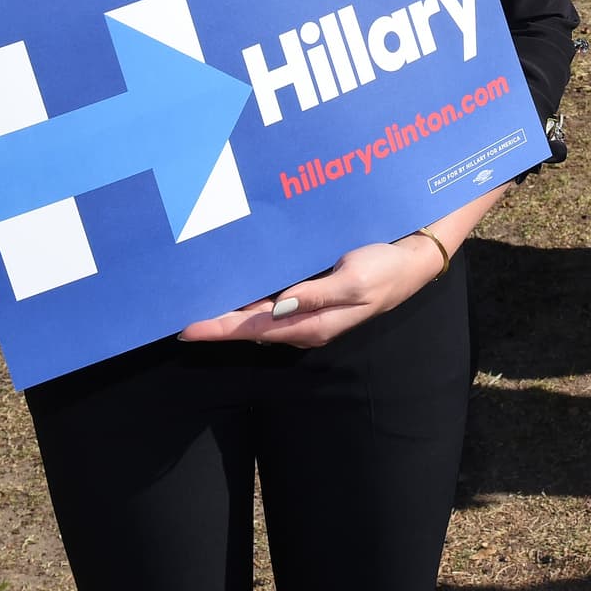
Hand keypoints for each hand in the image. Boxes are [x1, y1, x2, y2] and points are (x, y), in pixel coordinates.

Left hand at [179, 236, 444, 348]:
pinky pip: (271, 301)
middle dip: (215, 322)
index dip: (219, 329)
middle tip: (177, 313)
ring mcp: (307, 310)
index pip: (254, 329)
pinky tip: (235, 286)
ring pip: (258, 314)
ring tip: (196, 300)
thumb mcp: (354, 282)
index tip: (186, 328)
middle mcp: (304, 322)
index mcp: (312, 324)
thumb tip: (277, 307)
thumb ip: (315, 296)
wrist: (413, 261)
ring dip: (229, 309)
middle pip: (249, 326)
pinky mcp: (311, 295)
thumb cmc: (385, 270)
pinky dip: (249, 296)